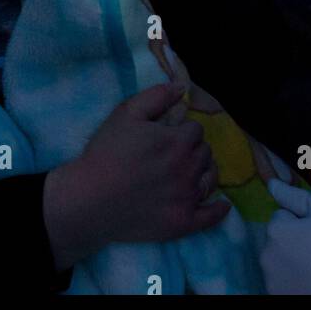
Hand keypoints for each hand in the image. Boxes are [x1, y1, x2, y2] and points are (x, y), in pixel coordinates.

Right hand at [43, 82, 229, 269]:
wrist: (89, 199)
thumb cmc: (106, 153)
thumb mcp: (126, 114)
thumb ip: (156, 97)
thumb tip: (181, 86)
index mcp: (178, 142)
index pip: (196, 129)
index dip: (182, 129)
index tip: (167, 135)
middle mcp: (189, 169)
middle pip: (205, 152)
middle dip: (192, 149)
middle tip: (173, 153)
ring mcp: (188, 198)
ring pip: (210, 178)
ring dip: (204, 171)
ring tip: (190, 172)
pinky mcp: (183, 223)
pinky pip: (211, 216)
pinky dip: (218, 210)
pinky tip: (221, 205)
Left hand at [261, 178, 310, 294]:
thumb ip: (295, 196)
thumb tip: (273, 184)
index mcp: (276, 231)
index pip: (282, 216)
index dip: (302, 221)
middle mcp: (267, 257)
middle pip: (278, 240)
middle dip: (294, 241)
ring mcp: (272, 281)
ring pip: (280, 262)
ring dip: (293, 262)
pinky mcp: (280, 297)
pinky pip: (285, 282)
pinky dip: (295, 281)